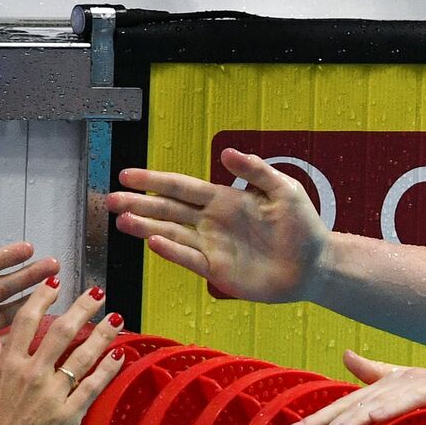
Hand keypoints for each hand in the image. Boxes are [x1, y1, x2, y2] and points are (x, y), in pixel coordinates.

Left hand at [0, 243, 58, 421]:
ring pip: (8, 312)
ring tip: (55, 289)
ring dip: (31, 300)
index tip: (29, 249)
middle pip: (0, 289)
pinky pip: (7, 342)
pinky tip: (44, 323)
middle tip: (54, 267)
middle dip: (26, 277)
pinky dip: (25, 333)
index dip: (4, 258)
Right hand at [108, 148, 328, 303]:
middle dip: (139, 204)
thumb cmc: (303, 227)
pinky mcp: (218, 271)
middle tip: (110, 199)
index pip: (182, 187)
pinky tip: (154, 241)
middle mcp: (212, 222)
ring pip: (171, 234)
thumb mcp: (284, 190)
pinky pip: (189, 259)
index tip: (127, 175)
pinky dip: (172, 251)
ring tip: (122, 220)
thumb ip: (256, 170)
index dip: (155, 181)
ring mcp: (212, 246)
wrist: (315, 265)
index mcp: (224, 199)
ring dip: (147, 227)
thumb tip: (226, 153)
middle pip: (168, 210)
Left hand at [290, 350, 425, 424]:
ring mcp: (423, 384)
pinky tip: (372, 418)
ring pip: (379, 403)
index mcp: (394, 386)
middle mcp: (403, 381)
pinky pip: (413, 400)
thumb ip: (381, 376)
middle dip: (326, 419)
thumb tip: (347, 357)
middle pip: (357, 402)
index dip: (322, 415)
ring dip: (351, 419)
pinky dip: (392, 408)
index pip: (351, 403)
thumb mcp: (417, 394)